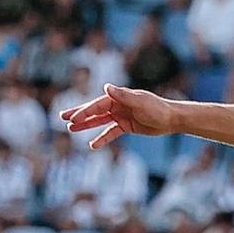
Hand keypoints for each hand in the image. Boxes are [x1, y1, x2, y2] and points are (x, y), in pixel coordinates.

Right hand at [58, 84, 177, 150]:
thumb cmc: (157, 108)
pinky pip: (111, 132)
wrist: (171, 119)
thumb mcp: (140, 102)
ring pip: (100, 121)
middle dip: (79, 114)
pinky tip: (92, 145)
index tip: (73, 118)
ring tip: (70, 130)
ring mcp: (121, 115)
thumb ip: (123, 95)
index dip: (85, 111)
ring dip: (86, 125)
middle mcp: (117, 105)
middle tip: (62, 118)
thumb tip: (106, 88)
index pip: (98, 105)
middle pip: (94, 110)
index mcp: (118, 97)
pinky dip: (102, 138)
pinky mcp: (126, 126)